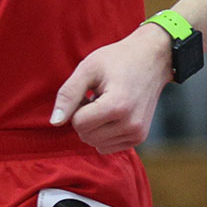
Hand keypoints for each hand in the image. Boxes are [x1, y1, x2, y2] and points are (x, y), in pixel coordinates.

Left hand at [50, 23, 172, 153]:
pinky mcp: (139, 137)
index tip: (89, 91)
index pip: (78, 123)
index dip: (77, 106)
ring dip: (94, 126)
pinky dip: (104, 133)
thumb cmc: (117, 60)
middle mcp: (130, 124)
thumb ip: (68, 95)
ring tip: (106, 104)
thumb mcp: (88, 68)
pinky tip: (113, 113)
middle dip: (84, 117)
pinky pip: (107, 147)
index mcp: (117, 106)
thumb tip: (55, 122)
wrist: (152, 59)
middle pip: (85, 135)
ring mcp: (137, 133)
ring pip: (95, 143)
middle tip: (96, 96)